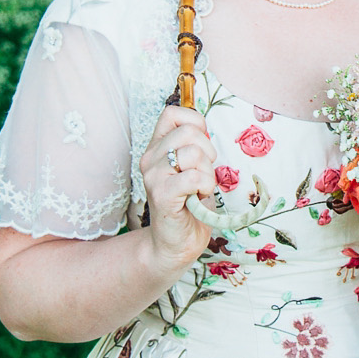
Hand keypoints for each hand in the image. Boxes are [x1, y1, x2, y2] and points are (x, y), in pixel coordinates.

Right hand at [140, 105, 217, 271]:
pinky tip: (198, 198)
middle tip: (203, 174)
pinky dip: (205, 186)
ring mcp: (153, 176)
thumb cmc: (188, 205)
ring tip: (199, 189)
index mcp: (156, 147)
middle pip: (189, 132)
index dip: (194, 123)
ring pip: (194, 153)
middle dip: (208, 152)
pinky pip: (194, 177)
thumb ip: (193, 146)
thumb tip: (207, 128)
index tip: (200, 147)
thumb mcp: (190, 168)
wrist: (175, 244)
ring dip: (207, 174)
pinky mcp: (161, 194)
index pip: (172, 113)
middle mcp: (150, 158)